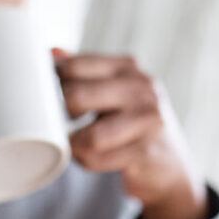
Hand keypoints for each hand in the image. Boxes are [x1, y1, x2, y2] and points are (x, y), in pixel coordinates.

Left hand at [53, 48, 207, 218]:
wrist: (167, 166)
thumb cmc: (129, 126)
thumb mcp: (111, 93)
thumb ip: (83, 73)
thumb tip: (51, 51)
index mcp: (126, 67)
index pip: (74, 67)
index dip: (52, 85)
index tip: (51, 100)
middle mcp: (141, 87)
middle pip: (76, 96)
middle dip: (62, 117)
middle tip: (68, 126)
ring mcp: (147, 119)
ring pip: (89, 136)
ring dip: (75, 146)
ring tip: (79, 146)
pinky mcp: (146, 151)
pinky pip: (97, 158)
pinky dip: (87, 162)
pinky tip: (93, 158)